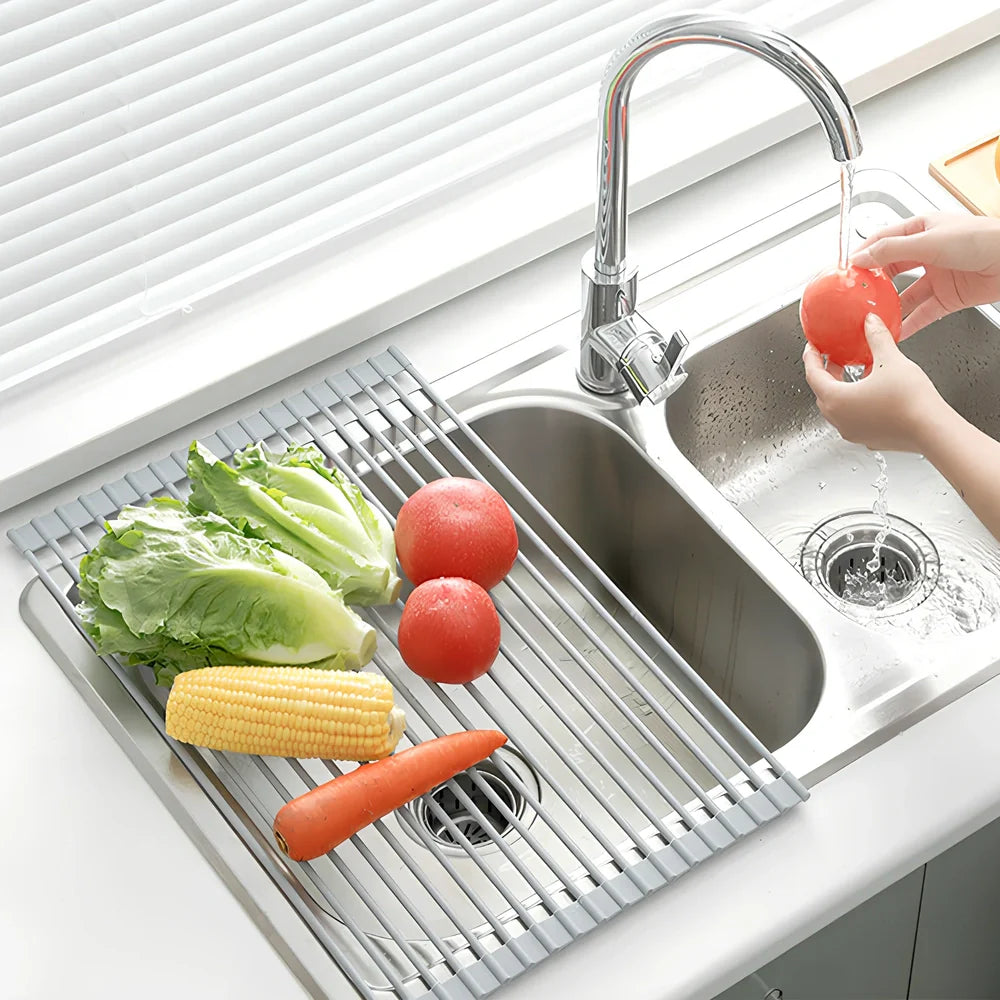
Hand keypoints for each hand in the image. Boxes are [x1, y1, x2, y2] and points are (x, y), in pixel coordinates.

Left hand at [803, 313, 950, 452]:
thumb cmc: (909, 400)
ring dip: (842, 389)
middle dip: (827, 374)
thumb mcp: (890, 360)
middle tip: (835, 359)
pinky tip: (872, 394)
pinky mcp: (868, 439)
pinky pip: (853, 419)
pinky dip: (855, 404)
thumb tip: (870, 322)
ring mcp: (853, 432)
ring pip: (838, 408)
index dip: (811, 358)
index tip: (812, 348)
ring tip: (855, 374)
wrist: (932, 430)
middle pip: (823, 392)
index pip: (813, 375)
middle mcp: (839, 419)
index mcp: (836, 400)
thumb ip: (876, 337)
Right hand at [851, 213, 999, 338]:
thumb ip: (891, 250)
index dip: (862, 255)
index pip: (881, 241)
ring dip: (889, 307)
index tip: (845, 271)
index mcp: (921, 230)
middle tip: (854, 297)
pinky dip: (908, 324)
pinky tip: (896, 331)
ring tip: (872, 318)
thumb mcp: (929, 240)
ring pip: (904, 295)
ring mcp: (937, 276)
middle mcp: (927, 253)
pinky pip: (922, 314)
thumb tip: (861, 258)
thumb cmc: (982, 239)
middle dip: (872, 284)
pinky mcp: (947, 297)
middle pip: (890, 270)